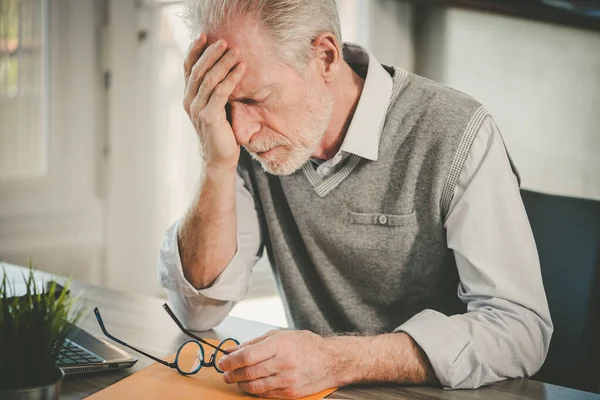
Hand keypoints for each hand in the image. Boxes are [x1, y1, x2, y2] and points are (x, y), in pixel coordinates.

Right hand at [183, 34, 245, 168]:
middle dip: (211, 53)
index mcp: (189, 97)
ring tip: (236, 52)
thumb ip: (214, 91)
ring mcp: (198, 110)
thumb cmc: (221, 133)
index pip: (188, 68)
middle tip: (224, 41)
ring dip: (223, 63)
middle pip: (198, 70)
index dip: (194, 50)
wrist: (220, 160)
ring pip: (209, 79)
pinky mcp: (210, 117)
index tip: (204, 35)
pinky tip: (241, 69)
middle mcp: (190, 101)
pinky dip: (231, 78)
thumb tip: (224, 69)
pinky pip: (220, 92)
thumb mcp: (215, 108)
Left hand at [218, 330, 338, 398]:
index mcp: (280, 344)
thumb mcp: (280, 335)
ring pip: (255, 386)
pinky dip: (255, 390)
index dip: (231, 361)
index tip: (223, 362)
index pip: (248, 355)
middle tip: (226, 373)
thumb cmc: (306, 345)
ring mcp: (288, 380)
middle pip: (249, 372)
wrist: (330, 361)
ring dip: (241, 384)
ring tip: (236, 379)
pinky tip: (251, 385)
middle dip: (232, 374)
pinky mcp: (291, 393)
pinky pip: (266, 394)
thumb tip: (233, 349)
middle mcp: (284, 362)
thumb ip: (255, 343)